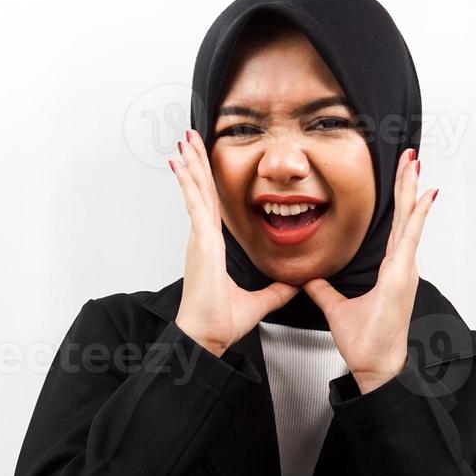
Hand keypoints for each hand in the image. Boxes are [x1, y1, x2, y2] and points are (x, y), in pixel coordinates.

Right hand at [169, 128, 298, 356]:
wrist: (206, 337)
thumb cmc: (220, 322)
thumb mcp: (259, 302)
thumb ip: (276, 291)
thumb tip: (294, 285)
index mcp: (213, 248)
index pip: (211, 205)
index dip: (207, 182)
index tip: (202, 162)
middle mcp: (203, 239)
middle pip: (201, 191)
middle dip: (196, 162)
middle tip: (191, 138)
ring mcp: (200, 239)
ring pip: (196, 192)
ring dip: (192, 163)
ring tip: (186, 139)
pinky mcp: (201, 243)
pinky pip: (195, 205)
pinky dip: (188, 183)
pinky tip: (181, 165)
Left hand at [303, 148, 437, 392]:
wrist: (375, 365)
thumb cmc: (365, 343)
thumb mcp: (336, 309)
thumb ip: (324, 292)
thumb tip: (310, 280)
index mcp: (390, 270)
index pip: (396, 226)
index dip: (399, 200)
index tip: (401, 175)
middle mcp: (401, 266)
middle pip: (406, 216)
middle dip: (407, 184)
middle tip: (410, 156)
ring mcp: (404, 270)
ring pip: (410, 220)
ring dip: (413, 191)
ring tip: (416, 164)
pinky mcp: (401, 276)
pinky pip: (410, 239)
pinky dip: (418, 215)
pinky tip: (424, 196)